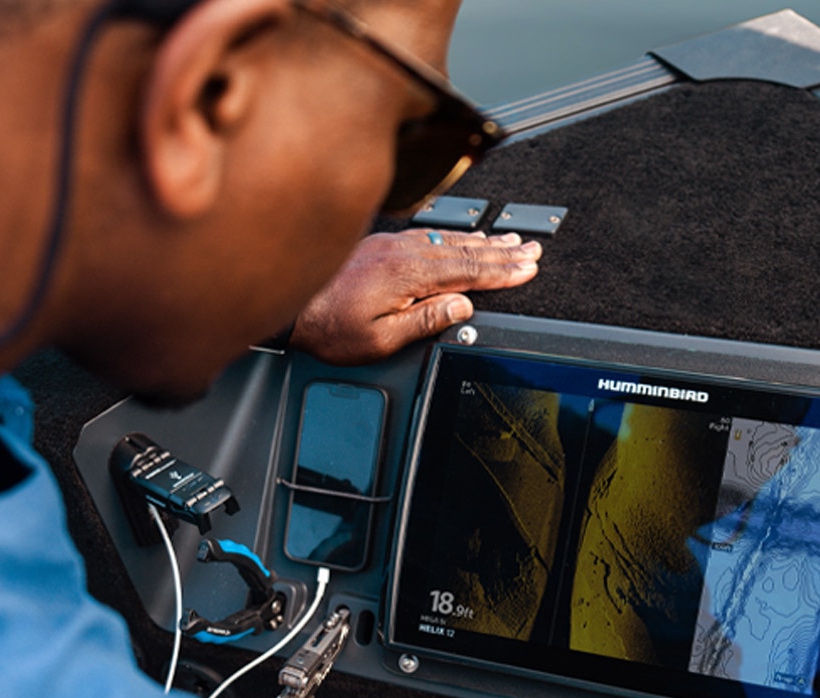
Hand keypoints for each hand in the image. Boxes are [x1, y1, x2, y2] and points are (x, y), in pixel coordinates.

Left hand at [290, 229, 542, 363]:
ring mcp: (389, 244)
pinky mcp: (379, 244)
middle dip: (503, 250)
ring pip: (448, 239)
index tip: (528, 267)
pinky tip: (463, 237)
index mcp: (407, 274)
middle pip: (464, 249)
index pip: (468, 270)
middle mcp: (401, 252)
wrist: (288, 307)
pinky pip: (428, 236)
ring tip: (510, 240)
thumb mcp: (380, 339)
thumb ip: (425, 321)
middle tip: (531, 249)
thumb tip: (461, 307)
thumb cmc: (326, 327)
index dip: (503, 270)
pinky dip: (454, 236)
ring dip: (482, 240)